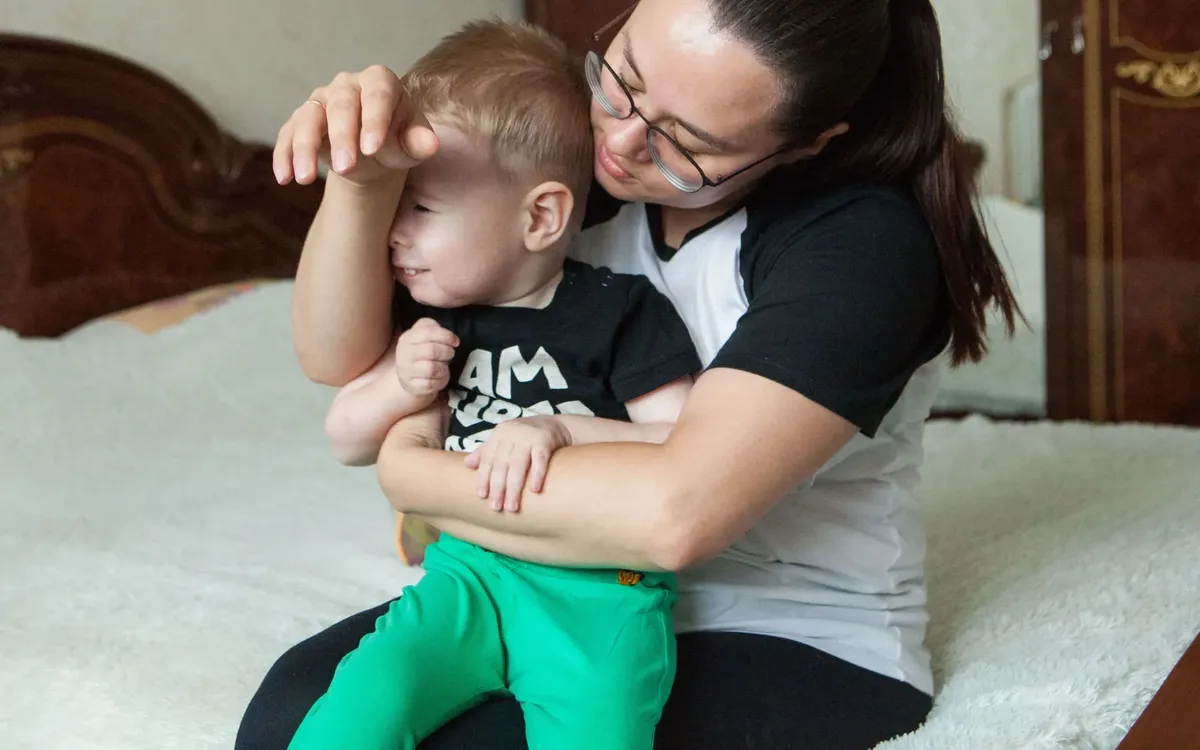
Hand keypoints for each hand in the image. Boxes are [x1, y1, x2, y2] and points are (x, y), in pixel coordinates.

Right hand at [274, 65, 439, 186]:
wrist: (373, 153)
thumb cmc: (397, 141)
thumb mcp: (411, 144)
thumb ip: (419, 142)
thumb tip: (430, 144)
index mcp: (380, 81)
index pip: (378, 94)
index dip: (374, 120)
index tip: (373, 149)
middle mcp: (347, 85)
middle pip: (341, 106)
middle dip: (341, 137)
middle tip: (345, 168)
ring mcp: (321, 100)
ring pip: (308, 118)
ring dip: (304, 148)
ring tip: (305, 178)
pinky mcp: (300, 119)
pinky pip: (287, 134)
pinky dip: (284, 155)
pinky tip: (285, 178)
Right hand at [395, 318, 457, 396]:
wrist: (408, 377)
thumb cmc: (422, 352)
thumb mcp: (424, 336)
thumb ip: (433, 329)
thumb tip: (450, 337)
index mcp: (408, 338)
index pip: (428, 332)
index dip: (446, 336)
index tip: (455, 342)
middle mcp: (404, 354)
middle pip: (431, 351)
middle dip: (447, 352)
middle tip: (450, 354)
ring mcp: (406, 371)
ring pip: (432, 369)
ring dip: (444, 368)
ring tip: (444, 366)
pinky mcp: (413, 386)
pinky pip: (432, 384)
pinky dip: (441, 381)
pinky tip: (441, 377)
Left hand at [464, 417, 571, 512]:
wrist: (557, 425)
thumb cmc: (527, 438)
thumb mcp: (505, 441)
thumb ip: (487, 452)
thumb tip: (467, 465)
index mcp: (499, 434)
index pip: (488, 458)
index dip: (484, 477)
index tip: (482, 496)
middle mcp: (512, 433)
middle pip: (502, 464)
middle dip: (498, 488)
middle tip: (496, 507)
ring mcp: (529, 436)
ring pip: (518, 465)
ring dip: (514, 488)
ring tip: (512, 507)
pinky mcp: (545, 440)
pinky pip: (540, 459)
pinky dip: (537, 475)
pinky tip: (534, 491)